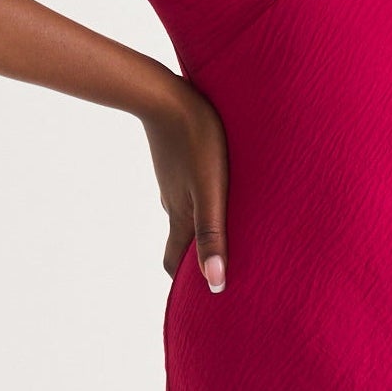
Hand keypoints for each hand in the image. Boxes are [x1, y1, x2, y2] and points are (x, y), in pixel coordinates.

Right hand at [146, 76, 229, 290]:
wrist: (165, 94)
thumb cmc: (198, 142)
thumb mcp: (211, 192)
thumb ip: (213, 235)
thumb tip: (215, 284)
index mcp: (180, 216)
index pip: (173, 261)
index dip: (183, 282)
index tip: (196, 296)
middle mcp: (172, 202)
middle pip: (180, 239)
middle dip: (195, 257)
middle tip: (215, 268)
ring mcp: (172, 179)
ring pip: (184, 211)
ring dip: (200, 226)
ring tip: (226, 229)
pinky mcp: (176, 157)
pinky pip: (187, 186)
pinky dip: (199, 198)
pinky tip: (216, 187)